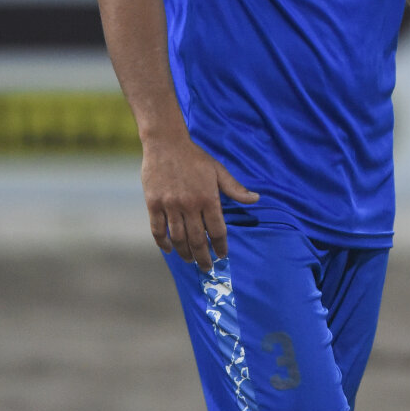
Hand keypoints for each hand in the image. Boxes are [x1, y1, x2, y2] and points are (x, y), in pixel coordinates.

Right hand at [140, 134, 258, 267]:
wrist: (166, 143)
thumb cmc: (195, 157)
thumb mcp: (218, 170)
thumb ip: (235, 189)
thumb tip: (256, 199)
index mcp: (208, 198)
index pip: (217, 230)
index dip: (221, 246)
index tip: (222, 255)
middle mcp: (189, 205)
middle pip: (198, 240)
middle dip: (204, 257)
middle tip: (207, 267)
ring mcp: (170, 205)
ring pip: (178, 238)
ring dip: (185, 253)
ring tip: (190, 260)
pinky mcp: (153, 204)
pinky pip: (158, 230)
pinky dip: (163, 243)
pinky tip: (169, 250)